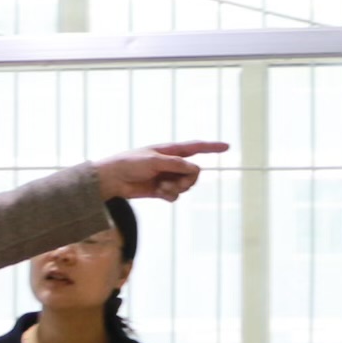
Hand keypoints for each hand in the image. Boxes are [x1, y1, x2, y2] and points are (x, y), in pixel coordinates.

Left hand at [88, 142, 221, 202]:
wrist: (114, 179)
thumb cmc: (131, 163)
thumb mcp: (154, 160)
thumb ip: (176, 164)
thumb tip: (195, 168)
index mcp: (172, 150)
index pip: (197, 147)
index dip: (212, 147)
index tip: (227, 147)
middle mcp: (173, 163)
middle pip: (195, 172)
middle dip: (187, 179)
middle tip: (173, 180)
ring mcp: (169, 177)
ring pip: (187, 185)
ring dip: (176, 188)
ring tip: (160, 186)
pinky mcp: (163, 190)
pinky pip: (176, 196)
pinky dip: (169, 195)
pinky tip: (158, 192)